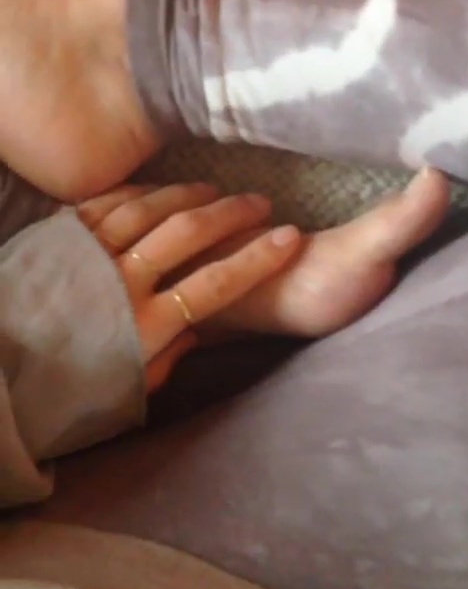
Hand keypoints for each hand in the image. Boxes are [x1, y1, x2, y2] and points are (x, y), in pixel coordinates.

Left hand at [76, 182, 302, 392]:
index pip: (216, 283)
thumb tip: (196, 329)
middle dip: (232, 214)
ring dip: (188, 195)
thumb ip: (163, 359)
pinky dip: (138, 193)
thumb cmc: (56, 399)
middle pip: (188, 234)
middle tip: (259, 203)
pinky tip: (158, 189)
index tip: (291, 238)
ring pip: (149, 210)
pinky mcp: (58, 239)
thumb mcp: (120, 396)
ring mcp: (88, 255)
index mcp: (143, 328)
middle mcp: (120, 283)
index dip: (258, 258)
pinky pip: (106, 204)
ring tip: (215, 190)